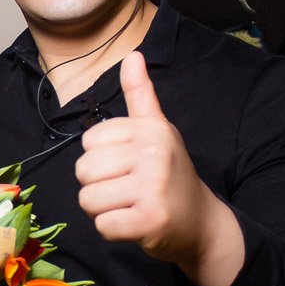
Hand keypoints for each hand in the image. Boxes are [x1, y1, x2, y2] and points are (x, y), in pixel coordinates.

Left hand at [75, 52, 243, 285]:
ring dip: (102, 210)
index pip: (89, 141)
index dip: (99, 159)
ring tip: (128, 206)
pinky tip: (134, 223)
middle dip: (97, 187)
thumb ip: (140, 95)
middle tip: (126, 191)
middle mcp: (154, 153)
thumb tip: (132, 55)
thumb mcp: (157, 130)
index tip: (126, 166)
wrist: (201, 222)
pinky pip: (103, 225)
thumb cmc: (170, 174)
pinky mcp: (150, 219)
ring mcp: (154, 187)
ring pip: (88, 199)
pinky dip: (113, 230)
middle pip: (84, 171)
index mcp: (150, 129)